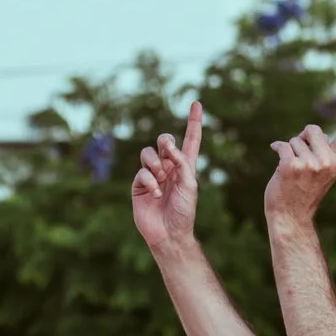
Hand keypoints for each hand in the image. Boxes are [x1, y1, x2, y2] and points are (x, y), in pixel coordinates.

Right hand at [132, 101, 203, 254]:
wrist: (169, 233)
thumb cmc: (184, 211)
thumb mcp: (189, 185)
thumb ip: (182, 164)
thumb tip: (169, 147)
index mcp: (185, 166)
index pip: (190, 140)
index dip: (193, 122)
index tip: (196, 103)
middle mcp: (168, 167)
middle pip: (164, 142)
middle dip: (165, 141)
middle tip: (167, 148)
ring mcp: (152, 175)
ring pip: (148, 154)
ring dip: (155, 163)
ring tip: (161, 178)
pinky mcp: (139, 185)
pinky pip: (141, 172)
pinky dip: (149, 181)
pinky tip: (155, 193)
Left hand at [265, 91, 335, 226]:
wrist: (291, 215)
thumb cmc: (304, 190)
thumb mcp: (322, 171)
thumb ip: (323, 151)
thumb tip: (314, 132)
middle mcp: (328, 162)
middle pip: (312, 129)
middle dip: (303, 138)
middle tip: (302, 161)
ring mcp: (310, 164)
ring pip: (295, 139)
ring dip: (290, 150)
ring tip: (292, 170)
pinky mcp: (292, 165)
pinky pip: (283, 145)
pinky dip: (278, 150)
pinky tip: (280, 165)